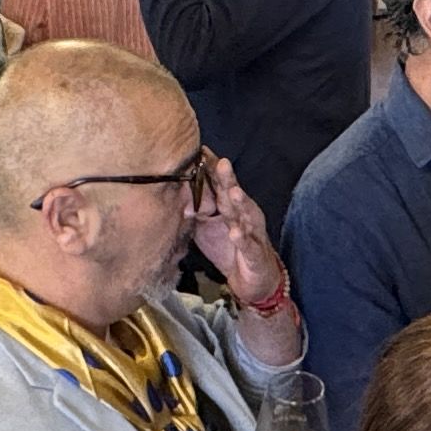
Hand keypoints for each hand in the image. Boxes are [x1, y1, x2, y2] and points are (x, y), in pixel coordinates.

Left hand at [187, 154, 283, 300]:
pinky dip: (242, 238)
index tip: (202, 152)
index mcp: (229, 206)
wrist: (250, 279)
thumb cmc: (228, 247)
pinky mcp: (254, 252)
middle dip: (228, 178)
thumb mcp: (207, 227)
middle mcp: (242, 214)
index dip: (212, 169)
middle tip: (222, 163)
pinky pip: (248, 244)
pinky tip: (236, 233)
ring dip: (239, 203)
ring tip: (232, 192)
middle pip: (233, 192)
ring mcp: (251, 232)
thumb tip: (176, 196)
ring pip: (245, 215)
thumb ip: (195, 210)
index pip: (220, 183)